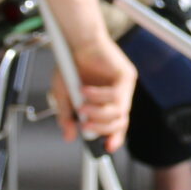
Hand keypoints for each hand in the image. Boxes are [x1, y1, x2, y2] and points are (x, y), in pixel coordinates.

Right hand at [53, 30, 134, 149]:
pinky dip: (98, 96)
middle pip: (119, 123)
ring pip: (119, 113)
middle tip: (84, 126)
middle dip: (101, 129)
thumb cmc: (72, 64)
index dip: (113, 138)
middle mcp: (118, 96)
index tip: (105, 148)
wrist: (77, 41)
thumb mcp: (64, 95)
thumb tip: (68, 136)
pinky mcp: (126, 76)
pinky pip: (115, 96)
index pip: (116, 126)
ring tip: (82, 108)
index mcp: (107, 103)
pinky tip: (84, 90)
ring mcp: (124, 86)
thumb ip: (66, 116)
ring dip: (98, 114)